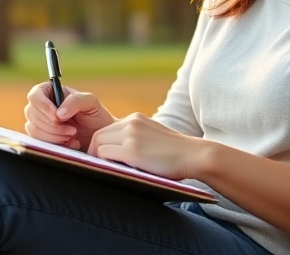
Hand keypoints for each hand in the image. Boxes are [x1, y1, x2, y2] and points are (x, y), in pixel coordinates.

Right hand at [24, 83, 115, 150]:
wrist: (99, 137)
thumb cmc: (96, 116)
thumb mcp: (91, 102)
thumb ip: (75, 101)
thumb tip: (58, 113)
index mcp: (51, 92)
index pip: (35, 95)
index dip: (43, 106)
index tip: (57, 117)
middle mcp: (43, 106)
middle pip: (31, 113)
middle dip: (52, 125)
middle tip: (72, 130)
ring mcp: (40, 123)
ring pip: (33, 129)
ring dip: (54, 135)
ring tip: (73, 135)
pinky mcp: (42, 138)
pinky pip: (39, 142)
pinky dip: (55, 144)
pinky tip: (70, 143)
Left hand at [88, 113, 205, 180]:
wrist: (194, 155)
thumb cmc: (176, 153)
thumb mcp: (153, 135)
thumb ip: (136, 137)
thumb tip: (117, 151)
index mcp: (136, 118)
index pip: (106, 129)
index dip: (101, 144)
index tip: (103, 158)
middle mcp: (131, 123)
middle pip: (98, 135)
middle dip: (95, 151)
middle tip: (100, 166)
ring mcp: (131, 135)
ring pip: (98, 144)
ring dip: (99, 158)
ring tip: (106, 169)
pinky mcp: (131, 151)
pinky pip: (104, 155)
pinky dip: (103, 163)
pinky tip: (113, 171)